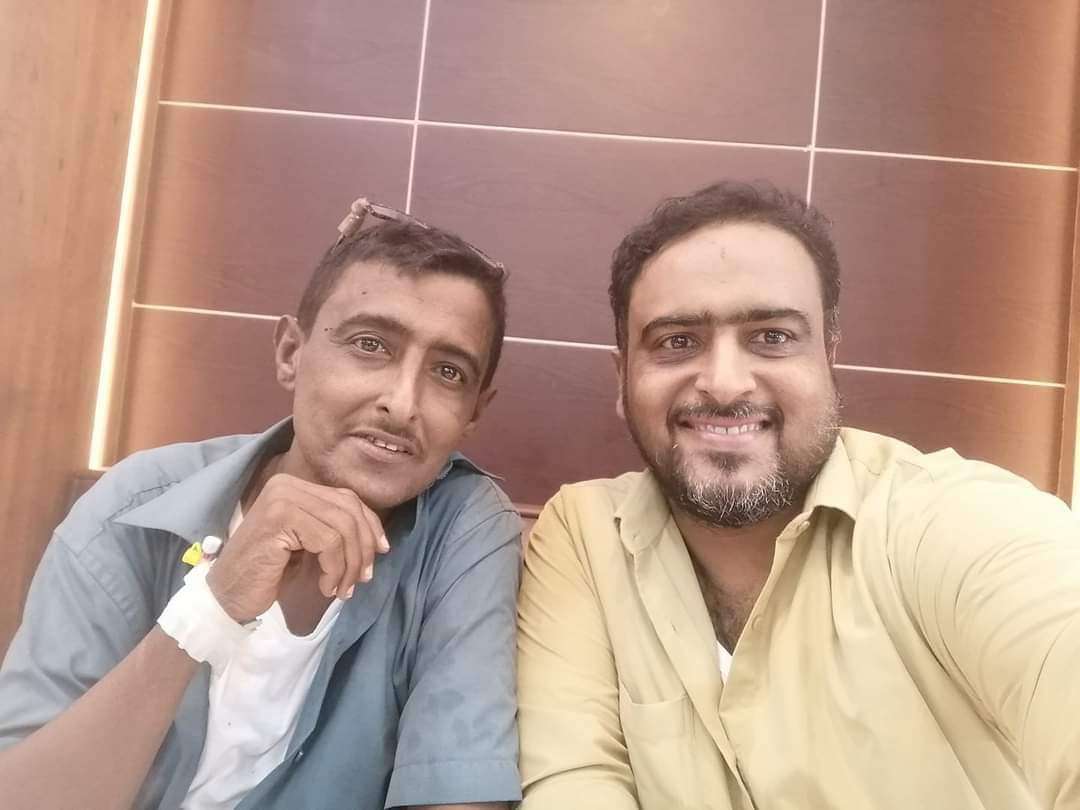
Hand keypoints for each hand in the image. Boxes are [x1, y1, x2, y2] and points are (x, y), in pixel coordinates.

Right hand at [205, 473, 387, 622]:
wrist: (229, 596)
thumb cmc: (270, 573)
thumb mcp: (310, 546)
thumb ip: (336, 531)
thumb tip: (380, 540)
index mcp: (296, 487)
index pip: (348, 499)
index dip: (371, 525)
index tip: (381, 552)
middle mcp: (288, 485)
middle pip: (349, 511)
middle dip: (364, 548)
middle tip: (362, 579)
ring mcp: (282, 498)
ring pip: (342, 528)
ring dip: (349, 565)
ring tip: (342, 589)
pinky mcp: (279, 518)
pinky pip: (328, 542)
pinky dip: (335, 569)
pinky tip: (326, 587)